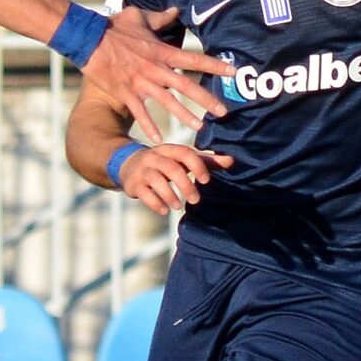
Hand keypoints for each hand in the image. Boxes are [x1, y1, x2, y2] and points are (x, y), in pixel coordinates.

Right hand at [83, 7, 232, 142]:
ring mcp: (140, 82)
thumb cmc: (113, 26)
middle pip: (186, 86)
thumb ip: (159, 17)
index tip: (232, 72)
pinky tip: (158, 139)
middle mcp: (155, 69)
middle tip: (223, 112)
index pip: (194, 59)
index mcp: (161, 51)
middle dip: (206, 99)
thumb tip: (176, 10)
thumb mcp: (138, 16)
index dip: (214, 66)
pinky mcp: (125, 92)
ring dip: (184, 116)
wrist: (88, 39)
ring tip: (199, 128)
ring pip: (167, 102)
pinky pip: (140, 112)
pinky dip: (149, 126)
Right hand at [118, 144, 234, 216]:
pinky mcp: (134, 184)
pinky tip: (165, 211)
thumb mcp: (182, 159)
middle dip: (185, 185)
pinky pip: (144, 193)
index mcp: (169, 149)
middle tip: (196, 200)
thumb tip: (232, 161)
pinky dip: (156, 203)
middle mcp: (154, 157)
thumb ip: (206, 161)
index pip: (185, 153)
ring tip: (179, 207)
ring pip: (157, 181)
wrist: (129, 165)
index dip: (197, 166)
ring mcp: (143, 170)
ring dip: (170, 196)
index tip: (206, 181)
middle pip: (171, 168)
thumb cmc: (165, 163)